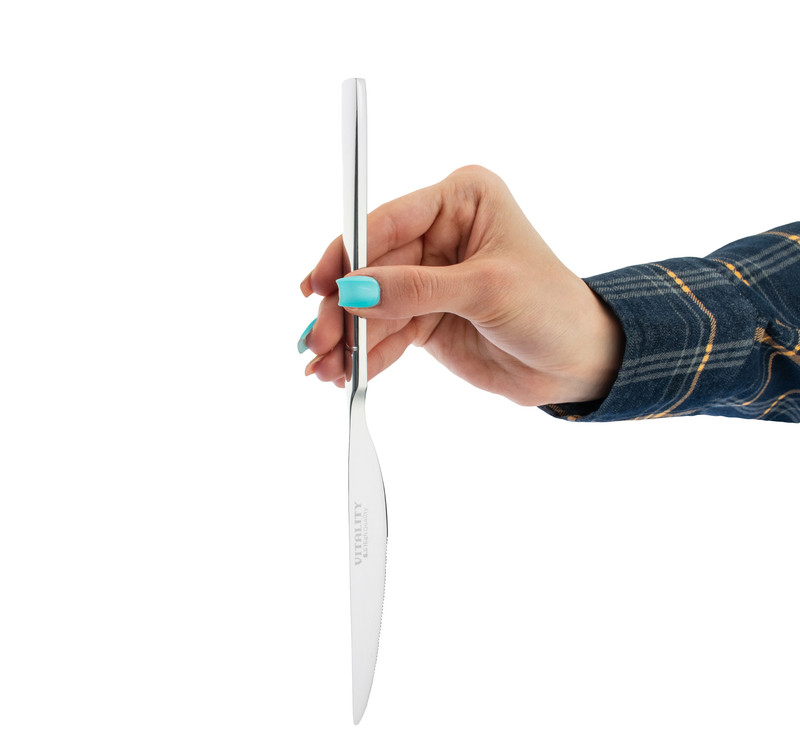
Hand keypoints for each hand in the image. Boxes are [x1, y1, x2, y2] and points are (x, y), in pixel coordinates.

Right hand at [299, 165, 622, 406]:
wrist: (575, 362)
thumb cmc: (551, 308)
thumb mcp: (485, 290)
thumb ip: (416, 290)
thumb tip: (353, 293)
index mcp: (461, 201)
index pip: (388, 222)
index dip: (347, 254)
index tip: (316, 286)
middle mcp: (440, 233)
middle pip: (371, 268)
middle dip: (343, 309)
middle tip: (318, 343)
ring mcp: (429, 277)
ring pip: (373, 305)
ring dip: (348, 339)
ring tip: (325, 370)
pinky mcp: (425, 315)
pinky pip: (386, 333)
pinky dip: (366, 355)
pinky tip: (347, 374)